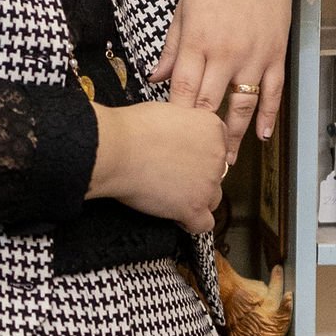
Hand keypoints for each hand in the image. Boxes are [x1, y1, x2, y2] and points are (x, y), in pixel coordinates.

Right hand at [87, 96, 231, 236]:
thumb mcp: (169, 112)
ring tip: (171, 196)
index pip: (218, 147)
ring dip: (196, 199)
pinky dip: (190, 222)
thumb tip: (181, 137)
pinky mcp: (194, 207)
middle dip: (196, 178)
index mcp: (212, 129)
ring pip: (212, 199)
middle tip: (172, 176)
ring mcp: (207, 184)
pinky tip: (176, 215)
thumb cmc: (132, 129)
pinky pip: (203, 224)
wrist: (117, 149)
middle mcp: (216, 156)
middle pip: (216, 175)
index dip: (199, 155)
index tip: (184, 158)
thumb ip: (185, 126)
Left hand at [157, 0, 313, 148]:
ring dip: (235, 136)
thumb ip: (171, 48)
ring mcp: (254, 57)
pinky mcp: (276, 56)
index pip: (183, 91)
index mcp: (198, 42)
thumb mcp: (184, 9)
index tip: (170, 140)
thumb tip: (155, 78)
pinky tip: (262, 137)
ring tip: (227, 160)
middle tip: (195, 161)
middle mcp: (226, 54)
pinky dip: (269, 117)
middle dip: (201, 136)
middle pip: (210, 105)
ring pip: (243, 106)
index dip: (177, 119)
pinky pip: (273, 93)